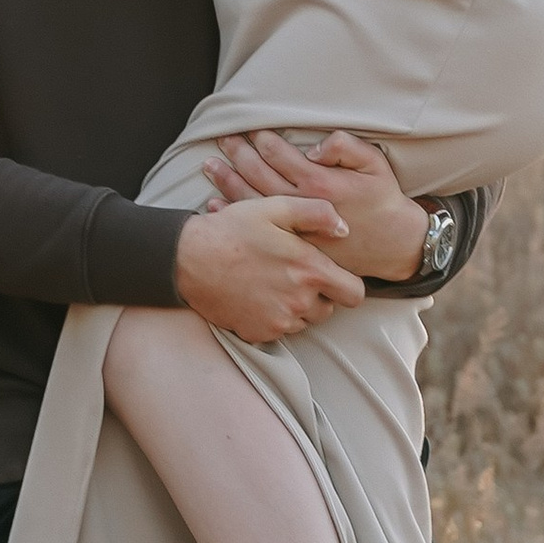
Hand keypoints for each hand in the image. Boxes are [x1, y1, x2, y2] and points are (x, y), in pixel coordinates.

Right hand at [172, 197, 365, 343]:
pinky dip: (274, 318)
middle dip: (320, 295)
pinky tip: (257, 296)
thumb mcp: (274, 208)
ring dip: (297, 307)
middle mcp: (299, 302)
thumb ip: (316, 213)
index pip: (354, 294)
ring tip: (273, 283)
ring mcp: (278, 322)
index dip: (347, 284)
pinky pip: (280, 331)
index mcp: (309, 271)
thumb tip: (345, 229)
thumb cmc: (232, 230)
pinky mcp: (259, 334)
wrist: (188, 259)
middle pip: (330, 309)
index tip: (331, 274)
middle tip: (295, 275)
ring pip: (305, 321)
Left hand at [199, 128, 428, 283]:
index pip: (280, 156)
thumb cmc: (383, 200)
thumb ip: (346, 147)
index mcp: (320, 184)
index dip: (262, 140)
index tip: (249, 128)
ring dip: (227, 181)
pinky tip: (214, 205)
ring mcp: (293, 229)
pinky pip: (256, 228)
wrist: (393, 245)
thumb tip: (314, 147)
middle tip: (223, 138)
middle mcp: (302, 206)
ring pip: (251, 200)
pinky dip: (233, 215)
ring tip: (209, 165)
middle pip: (259, 175)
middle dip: (239, 154)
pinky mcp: (292, 244)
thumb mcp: (375, 165)